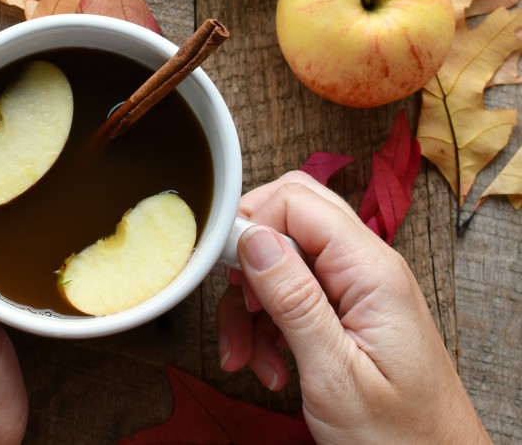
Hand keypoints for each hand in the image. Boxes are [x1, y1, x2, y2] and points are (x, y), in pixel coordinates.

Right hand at [217, 171, 489, 443]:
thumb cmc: (399, 437)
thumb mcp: (334, 374)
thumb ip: (294, 299)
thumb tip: (254, 238)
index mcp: (372, 272)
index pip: (297, 202)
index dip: (251, 225)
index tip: (223, 268)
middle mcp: (367, 268)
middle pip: (289, 218)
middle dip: (248, 259)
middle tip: (234, 302)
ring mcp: (357, 288)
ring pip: (282, 259)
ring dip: (251, 305)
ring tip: (246, 355)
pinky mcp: (346, 310)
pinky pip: (291, 294)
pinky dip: (266, 325)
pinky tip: (268, 364)